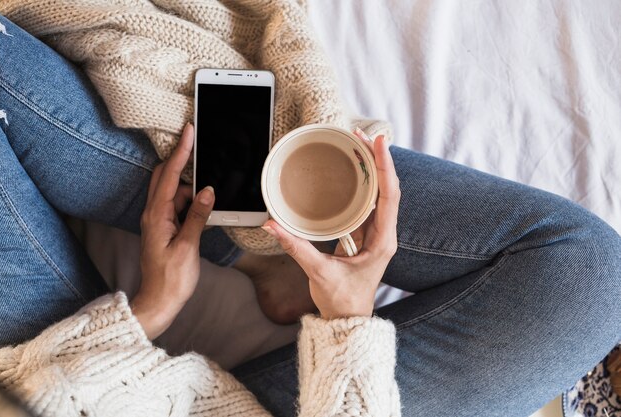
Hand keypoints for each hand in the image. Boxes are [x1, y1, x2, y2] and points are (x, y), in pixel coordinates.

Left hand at [132, 123, 214, 338]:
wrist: (159, 301)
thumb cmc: (171, 279)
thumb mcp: (188, 246)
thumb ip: (198, 216)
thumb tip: (207, 190)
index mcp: (156, 216)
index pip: (170, 176)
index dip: (180, 151)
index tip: (188, 131)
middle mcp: (153, 214)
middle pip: (166, 177)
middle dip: (182, 161)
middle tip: (199, 147)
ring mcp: (158, 221)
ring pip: (173, 191)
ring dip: (190, 186)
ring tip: (210, 186)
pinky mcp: (164, 228)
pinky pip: (177, 205)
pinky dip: (190, 200)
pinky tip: (204, 203)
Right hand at [262, 133, 399, 318]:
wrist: (346, 320)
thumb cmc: (341, 301)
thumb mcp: (318, 272)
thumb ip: (296, 247)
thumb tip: (272, 225)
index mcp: (382, 241)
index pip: (390, 196)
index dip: (385, 167)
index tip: (378, 143)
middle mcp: (383, 233)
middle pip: (387, 188)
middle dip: (376, 159)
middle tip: (361, 135)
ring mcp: (375, 234)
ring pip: (378, 194)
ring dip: (370, 169)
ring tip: (357, 144)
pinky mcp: (364, 235)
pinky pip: (366, 204)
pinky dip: (360, 184)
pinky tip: (350, 170)